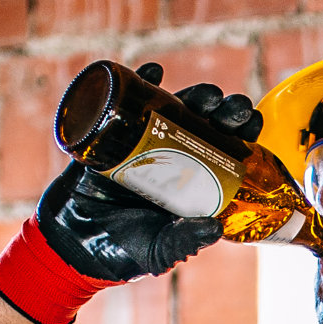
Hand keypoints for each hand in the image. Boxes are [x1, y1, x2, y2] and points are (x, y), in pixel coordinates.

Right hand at [35, 63, 263, 281]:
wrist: (70, 245)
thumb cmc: (122, 251)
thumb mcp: (159, 251)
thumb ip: (184, 242)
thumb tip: (215, 227)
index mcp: (193, 184)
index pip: (226, 152)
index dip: (242, 135)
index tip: (252, 125)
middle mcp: (173, 159)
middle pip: (206, 125)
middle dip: (224, 111)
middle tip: (232, 109)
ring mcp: (143, 144)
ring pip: (175, 109)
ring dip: (194, 96)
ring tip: (207, 95)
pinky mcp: (113, 136)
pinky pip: (127, 102)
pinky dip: (140, 82)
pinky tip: (153, 72)